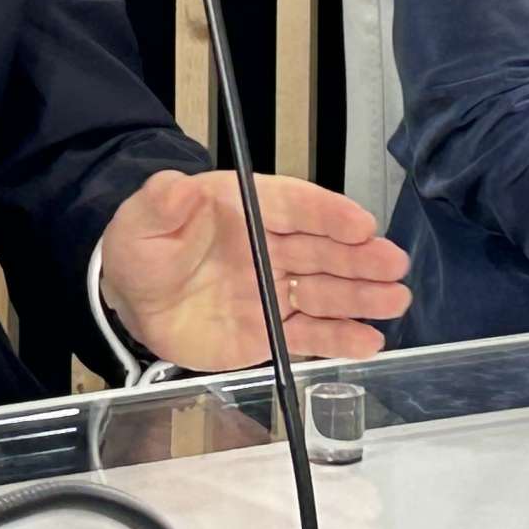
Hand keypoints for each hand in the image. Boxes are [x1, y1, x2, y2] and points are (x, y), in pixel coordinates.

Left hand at [98, 171, 410, 368]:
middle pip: (323, 250)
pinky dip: (341, 338)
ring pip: (325, 291)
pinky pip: (311, 334)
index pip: (295, 207)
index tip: (360, 225)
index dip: (329, 215)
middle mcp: (270, 247)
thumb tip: (175, 187)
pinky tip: (370, 341)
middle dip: (360, 258)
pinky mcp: (272, 330)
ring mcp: (275, 290)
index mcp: (247, 208)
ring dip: (361, 296)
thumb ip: (161, 203)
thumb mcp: (143, 219)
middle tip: (394, 264)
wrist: (133, 299)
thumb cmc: (144, 248)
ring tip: (395, 300)